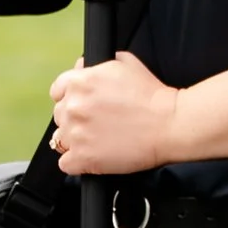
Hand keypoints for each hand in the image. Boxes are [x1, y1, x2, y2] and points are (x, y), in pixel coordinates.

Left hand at [48, 47, 181, 176]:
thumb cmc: (152, 95)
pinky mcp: (83, 158)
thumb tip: (80, 68)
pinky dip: (77, 162)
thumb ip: (96, 65)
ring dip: (75, 140)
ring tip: (98, 140)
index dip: (70, 97)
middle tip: (98, 122)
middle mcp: (73, 107)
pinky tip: (94, 156)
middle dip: (75, 118)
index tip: (83, 105)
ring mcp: (76, 134)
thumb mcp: (125, 63)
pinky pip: (65, 163)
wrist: (170, 124)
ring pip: (60, 139)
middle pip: (59, 115)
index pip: (57, 91)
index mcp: (79, 82)